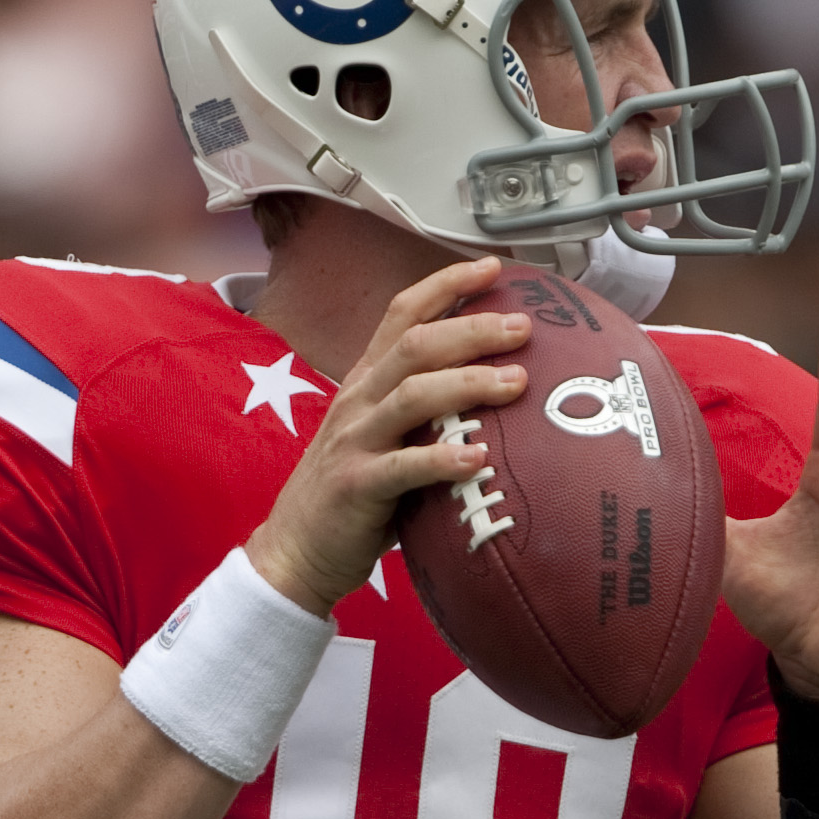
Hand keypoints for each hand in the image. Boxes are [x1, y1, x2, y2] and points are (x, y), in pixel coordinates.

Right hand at [245, 259, 528, 614]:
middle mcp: (359, 400)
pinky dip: (443, 460)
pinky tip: (479, 459)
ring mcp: (355, 441)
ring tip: (516, 383)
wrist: (296, 549)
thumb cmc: (356, 492)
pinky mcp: (357, 486)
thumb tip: (499, 385)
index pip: (403, 314)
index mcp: (367, 380)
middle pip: (417, 346)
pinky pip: (404, 468)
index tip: (494, 268)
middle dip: (472, 329)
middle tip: (523, 327)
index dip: (446, 285)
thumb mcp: (387, 435)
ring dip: (468, 383)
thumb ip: (427, 408)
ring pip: (413, 394)